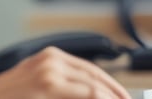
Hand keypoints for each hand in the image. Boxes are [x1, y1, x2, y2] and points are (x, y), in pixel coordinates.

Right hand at [0, 47, 130, 98]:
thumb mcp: (35, 86)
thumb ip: (59, 87)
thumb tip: (88, 95)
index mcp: (50, 57)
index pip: (91, 71)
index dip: (111, 87)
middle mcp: (51, 59)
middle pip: (96, 76)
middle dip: (116, 93)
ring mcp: (50, 70)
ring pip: (94, 83)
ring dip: (111, 96)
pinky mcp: (47, 83)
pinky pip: (86, 91)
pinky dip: (100, 98)